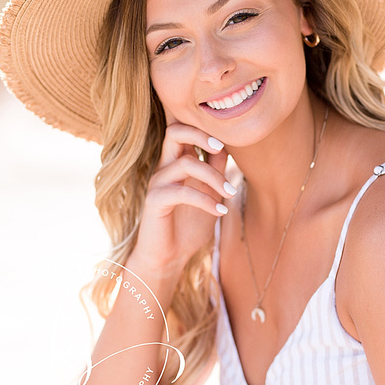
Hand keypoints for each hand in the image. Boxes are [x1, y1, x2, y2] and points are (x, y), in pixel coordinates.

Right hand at [129, 122, 231, 281]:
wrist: (169, 257)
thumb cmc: (189, 226)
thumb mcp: (209, 194)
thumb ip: (215, 171)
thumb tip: (228, 147)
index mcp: (176, 162)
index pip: (184, 129)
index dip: (204, 126)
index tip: (228, 138)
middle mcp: (164, 167)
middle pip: (175, 132)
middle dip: (201, 134)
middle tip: (221, 147)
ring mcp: (158, 182)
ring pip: (186, 163)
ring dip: (213, 177)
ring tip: (230, 192)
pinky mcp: (154, 201)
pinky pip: (182, 192)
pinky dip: (205, 200)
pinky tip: (220, 211)